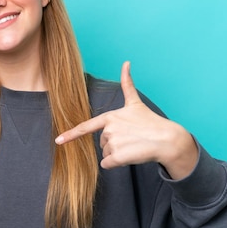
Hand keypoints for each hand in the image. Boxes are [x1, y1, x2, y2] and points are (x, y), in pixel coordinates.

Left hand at [55, 62, 197, 178]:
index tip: (59, 140)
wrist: (168, 139)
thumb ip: (127, 84)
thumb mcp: (135, 103)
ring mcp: (113, 142)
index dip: (70, 134)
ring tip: (134, 146)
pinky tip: (131, 155)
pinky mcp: (118, 156)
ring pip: (106, 154)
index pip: (86, 127)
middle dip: (115, 144)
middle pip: (102, 143)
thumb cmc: (151, 122)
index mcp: (110, 117)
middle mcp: (109, 129)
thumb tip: (126, 62)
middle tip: (132, 139)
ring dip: (117, 154)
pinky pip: (108, 165)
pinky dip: (117, 164)